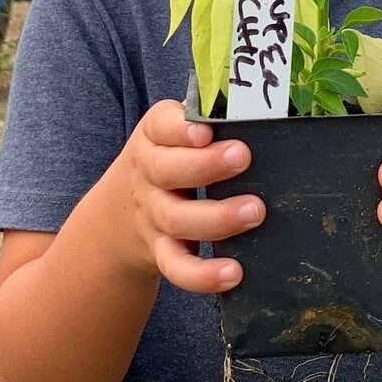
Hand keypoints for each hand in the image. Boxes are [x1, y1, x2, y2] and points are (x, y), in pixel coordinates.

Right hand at [111, 100, 262, 294]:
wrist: (119, 215)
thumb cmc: (169, 160)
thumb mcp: (173, 133)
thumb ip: (208, 119)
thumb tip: (263, 107)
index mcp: (153, 137)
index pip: (160, 128)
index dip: (181, 129)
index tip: (206, 130)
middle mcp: (148, 176)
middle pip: (166, 171)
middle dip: (206, 165)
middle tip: (243, 157)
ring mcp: (153, 217)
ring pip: (176, 220)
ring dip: (217, 218)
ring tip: (255, 211)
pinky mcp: (161, 252)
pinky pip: (177, 267)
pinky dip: (202, 275)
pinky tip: (233, 273)